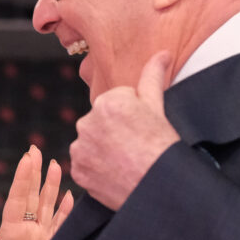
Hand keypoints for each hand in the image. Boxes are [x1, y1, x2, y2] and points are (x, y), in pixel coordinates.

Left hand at [0, 145, 73, 239]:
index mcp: (11, 230)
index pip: (19, 198)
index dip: (23, 177)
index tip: (27, 157)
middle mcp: (26, 229)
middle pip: (33, 195)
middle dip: (35, 173)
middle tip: (36, 149)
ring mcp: (39, 237)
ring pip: (47, 205)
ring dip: (52, 186)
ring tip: (56, 165)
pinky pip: (60, 225)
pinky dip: (66, 210)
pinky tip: (71, 196)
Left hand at [70, 51, 180, 210]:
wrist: (159, 186)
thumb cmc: (162, 146)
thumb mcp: (158, 107)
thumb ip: (153, 76)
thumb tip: (162, 53)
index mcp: (107, 102)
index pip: (115, 101)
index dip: (131, 115)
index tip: (141, 129)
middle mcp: (87, 122)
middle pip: (100, 121)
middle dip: (114, 130)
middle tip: (134, 146)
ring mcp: (80, 148)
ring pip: (90, 142)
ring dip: (103, 148)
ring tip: (125, 160)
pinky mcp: (77, 170)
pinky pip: (84, 164)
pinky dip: (96, 168)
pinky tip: (114, 172)